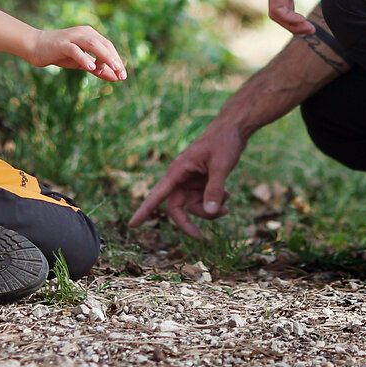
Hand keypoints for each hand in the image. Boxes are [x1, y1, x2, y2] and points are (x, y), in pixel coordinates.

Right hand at [26, 25, 127, 81]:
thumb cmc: (60, 54)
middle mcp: (84, 33)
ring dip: (105, 57)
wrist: (35, 47)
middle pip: (104, 44)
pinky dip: (84, 58)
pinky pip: (75, 50)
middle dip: (115, 60)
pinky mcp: (62, 44)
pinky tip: (91, 68)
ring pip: (93, 44)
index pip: (109, 46)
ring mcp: (73, 37)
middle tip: (122, 75)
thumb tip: (116, 78)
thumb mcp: (82, 63)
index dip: (117, 60)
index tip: (123, 75)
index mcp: (90, 35)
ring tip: (114, 69)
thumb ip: (98, 69)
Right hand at [129, 120, 247, 236]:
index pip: (157, 194)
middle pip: (177, 208)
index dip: (145, 210)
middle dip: (190, 221)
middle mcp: (181, 178)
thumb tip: (210, 212)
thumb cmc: (224, 142)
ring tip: (228, 202)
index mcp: (178, 170)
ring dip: (209, 211)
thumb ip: (215, 189)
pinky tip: (227, 195)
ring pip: (193, 207)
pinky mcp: (201, 183)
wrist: (233, 129)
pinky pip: (203, 201)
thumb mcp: (221, 165)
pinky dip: (215, 203)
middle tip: (201, 237)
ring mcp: (191, 181)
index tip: (132, 224)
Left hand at [268, 0, 337, 36]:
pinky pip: (277, 11)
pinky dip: (289, 20)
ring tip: (309, 31)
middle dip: (294, 25)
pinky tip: (303, 23)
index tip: (311, 26)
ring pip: (277, 13)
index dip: (296, 16)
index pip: (286, 2)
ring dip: (292, 25)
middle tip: (310, 32)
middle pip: (280, 10)